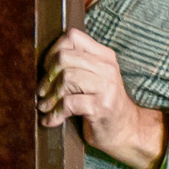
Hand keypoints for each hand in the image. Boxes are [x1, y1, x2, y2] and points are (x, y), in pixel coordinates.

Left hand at [40, 30, 167, 168]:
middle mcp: (107, 68)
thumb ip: (78, 65)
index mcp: (105, 56)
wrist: (126, 131)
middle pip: (64, 58)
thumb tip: (44, 62)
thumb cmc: (103, 104)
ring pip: (66, 78)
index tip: (47, 69)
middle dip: (48, 76)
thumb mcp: (96, 78)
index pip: (73, 37)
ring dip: (50, 96)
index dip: (53, 51)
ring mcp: (106, 87)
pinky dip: (55, 114)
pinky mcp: (101, 106)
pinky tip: (51, 120)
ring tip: (45, 107)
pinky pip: (68, 103)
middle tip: (42, 91)